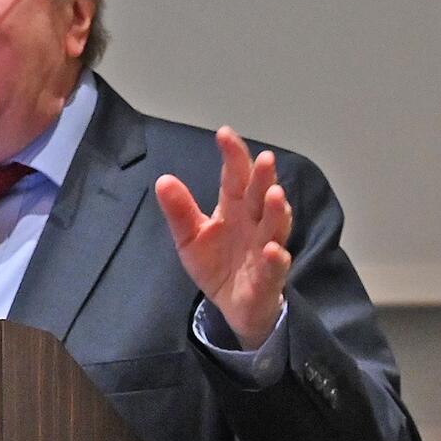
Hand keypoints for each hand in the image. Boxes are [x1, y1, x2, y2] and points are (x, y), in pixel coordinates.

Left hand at [155, 126, 292, 349]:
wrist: (232, 307)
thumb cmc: (217, 264)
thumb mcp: (189, 238)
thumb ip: (180, 211)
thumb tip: (163, 180)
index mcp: (235, 210)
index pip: (235, 178)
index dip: (233, 157)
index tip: (225, 134)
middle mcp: (254, 224)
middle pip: (260, 198)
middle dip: (263, 178)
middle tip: (266, 158)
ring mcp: (265, 250)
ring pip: (275, 227)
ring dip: (278, 212)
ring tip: (276, 194)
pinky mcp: (269, 278)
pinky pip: (274, 267)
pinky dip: (276, 258)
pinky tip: (272, 249)